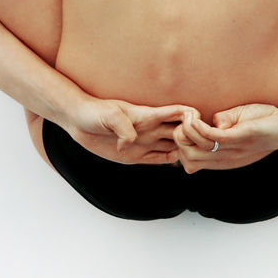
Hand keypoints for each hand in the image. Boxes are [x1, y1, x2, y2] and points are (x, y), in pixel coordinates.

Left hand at [65, 97, 198, 165]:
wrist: (78, 120)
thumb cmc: (93, 112)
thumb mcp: (108, 116)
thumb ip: (123, 127)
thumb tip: (131, 142)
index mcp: (148, 115)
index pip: (177, 112)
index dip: (191, 116)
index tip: (199, 125)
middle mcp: (150, 129)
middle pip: (181, 131)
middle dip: (193, 137)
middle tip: (200, 149)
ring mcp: (144, 142)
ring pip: (173, 146)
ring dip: (184, 151)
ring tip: (193, 160)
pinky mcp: (135, 155)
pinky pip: (158, 158)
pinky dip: (171, 161)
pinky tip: (179, 165)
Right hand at [172, 104, 277, 172]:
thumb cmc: (264, 123)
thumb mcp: (237, 127)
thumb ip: (219, 125)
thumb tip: (208, 122)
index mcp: (222, 158)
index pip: (189, 163)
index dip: (181, 146)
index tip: (187, 128)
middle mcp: (224, 158)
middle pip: (187, 158)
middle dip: (180, 138)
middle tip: (187, 121)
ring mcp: (231, 149)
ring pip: (193, 150)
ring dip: (186, 131)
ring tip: (191, 117)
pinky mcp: (239, 137)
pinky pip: (210, 138)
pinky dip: (197, 127)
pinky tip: (196, 117)